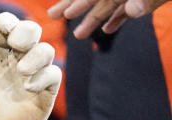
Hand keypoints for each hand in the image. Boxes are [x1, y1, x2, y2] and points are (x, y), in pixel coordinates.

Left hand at [0, 13, 61, 119]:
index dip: (6, 22)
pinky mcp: (42, 94)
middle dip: (27, 30)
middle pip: (29, 32)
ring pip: (45, 50)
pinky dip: (44, 76)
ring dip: (37, 54)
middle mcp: (13, 63)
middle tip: (18, 42)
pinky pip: (53, 75)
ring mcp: (30, 77)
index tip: (3, 27)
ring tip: (21, 71)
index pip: (4, 27)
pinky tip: (29, 87)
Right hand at [48, 0, 169, 37]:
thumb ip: (149, 0)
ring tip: (77, 34)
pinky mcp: (146, 1)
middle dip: (75, 6)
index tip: (60, 13)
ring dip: (93, 19)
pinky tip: (107, 31)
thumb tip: (131, 10)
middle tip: (51, 16)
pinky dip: (118, 19)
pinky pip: (128, 9)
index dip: (77, 1)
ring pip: (109, 5)